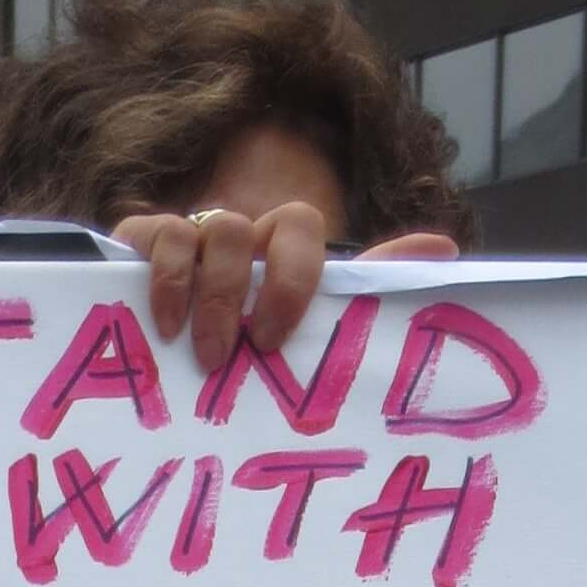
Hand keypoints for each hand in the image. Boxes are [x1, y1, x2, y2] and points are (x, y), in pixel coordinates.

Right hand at [109, 208, 461, 369]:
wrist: (179, 358)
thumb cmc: (257, 346)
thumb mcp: (315, 327)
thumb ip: (369, 290)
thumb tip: (444, 251)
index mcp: (284, 248)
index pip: (298, 228)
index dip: (290, 276)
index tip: (276, 337)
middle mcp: (240, 233)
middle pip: (241, 228)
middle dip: (236, 295)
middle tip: (230, 356)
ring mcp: (190, 233)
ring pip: (199, 230)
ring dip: (200, 293)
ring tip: (197, 353)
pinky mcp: (141, 241)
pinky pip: (151, 234)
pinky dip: (161, 278)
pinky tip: (163, 326)